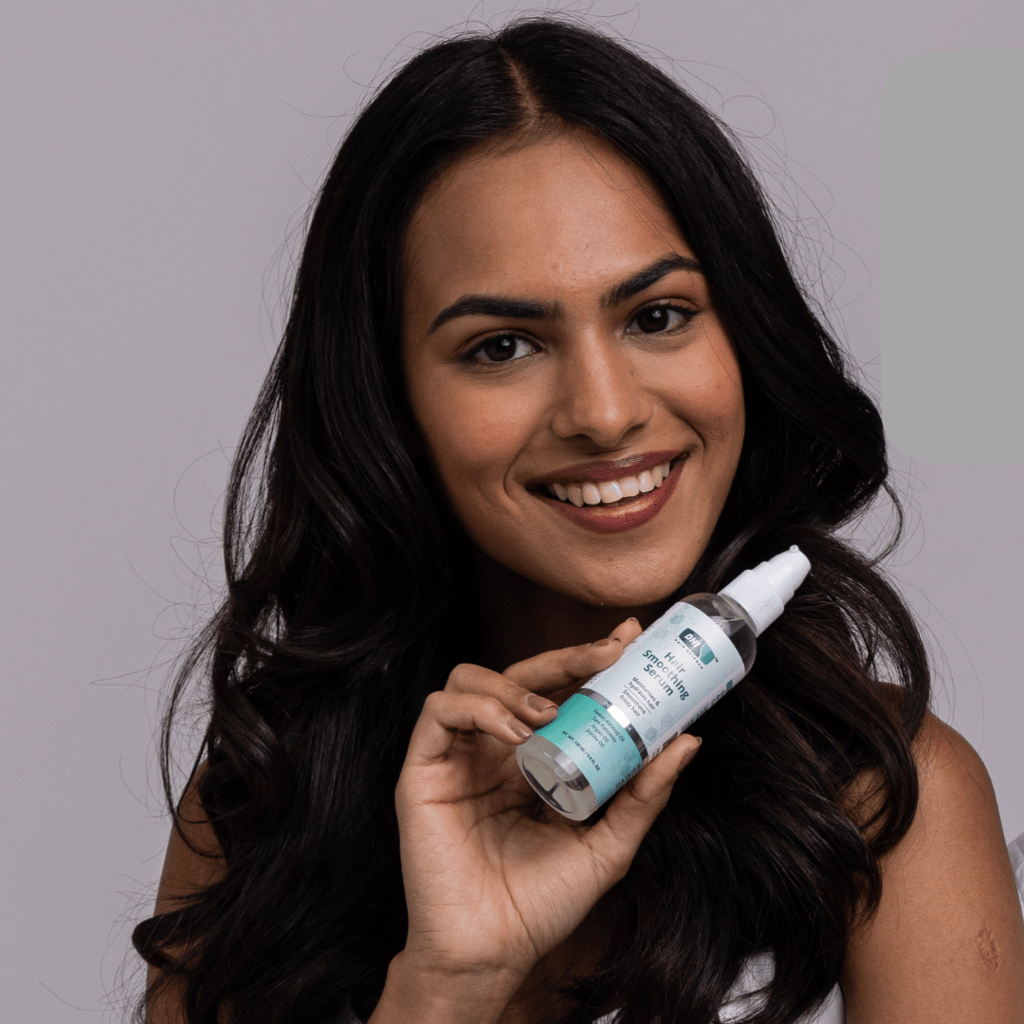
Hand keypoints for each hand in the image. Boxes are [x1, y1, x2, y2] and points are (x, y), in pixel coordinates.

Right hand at [389, 618, 702, 1009]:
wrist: (492, 953)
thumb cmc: (541, 904)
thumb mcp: (607, 845)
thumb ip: (643, 795)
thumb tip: (687, 742)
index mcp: (532, 759)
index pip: (556, 691)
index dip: (587, 659)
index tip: (629, 638)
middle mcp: (493, 749)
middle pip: (520, 673)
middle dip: (565, 655)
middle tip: (608, 653)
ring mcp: (457, 756)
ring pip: (471, 678)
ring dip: (516, 683)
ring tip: (549, 711)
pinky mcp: (424, 768)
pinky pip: (439, 711)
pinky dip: (478, 707)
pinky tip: (512, 730)